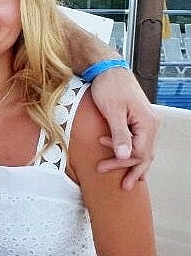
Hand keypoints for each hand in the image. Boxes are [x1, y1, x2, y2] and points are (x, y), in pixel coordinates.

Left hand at [89, 66, 157, 187]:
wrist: (107, 69)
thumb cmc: (109, 86)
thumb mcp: (112, 111)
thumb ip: (119, 134)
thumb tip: (124, 157)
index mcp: (147, 123)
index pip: (140, 152)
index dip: (122, 161)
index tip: (103, 165)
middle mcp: (151, 124)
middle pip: (145, 154)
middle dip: (132, 170)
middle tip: (124, 186)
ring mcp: (145, 122)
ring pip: (145, 149)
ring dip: (134, 164)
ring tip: (130, 180)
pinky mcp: (137, 119)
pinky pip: (140, 141)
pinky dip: (134, 153)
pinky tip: (129, 160)